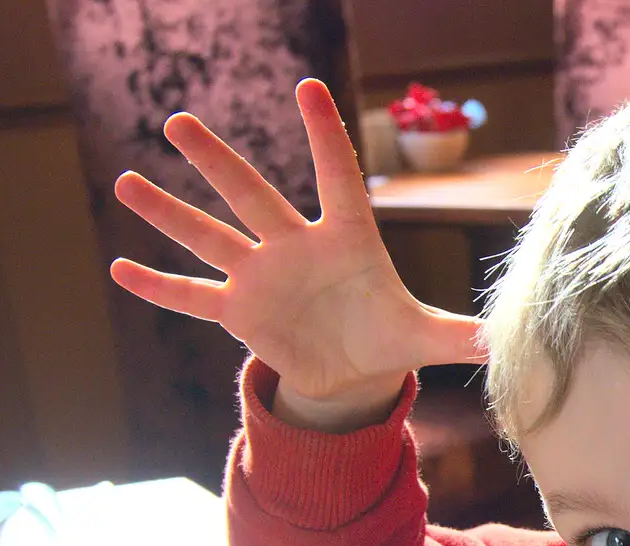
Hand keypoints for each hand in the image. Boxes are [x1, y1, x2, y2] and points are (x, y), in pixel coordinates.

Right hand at [109, 79, 484, 431]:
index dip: (325, 137)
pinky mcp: (239, 312)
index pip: (336, 178)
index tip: (308, 89)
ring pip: (211, 237)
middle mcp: (296, 247)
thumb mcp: (427, 338)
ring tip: (127, 181)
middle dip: (218, 163)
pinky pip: (193, 296)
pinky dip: (159, 286)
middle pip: (253, 196)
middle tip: (180, 123)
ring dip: (170, 213)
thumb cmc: (388, 336)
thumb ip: (462, 335)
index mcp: (347, 240)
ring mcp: (262, 275)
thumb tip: (508, 342)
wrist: (352, 371)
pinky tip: (121, 267)